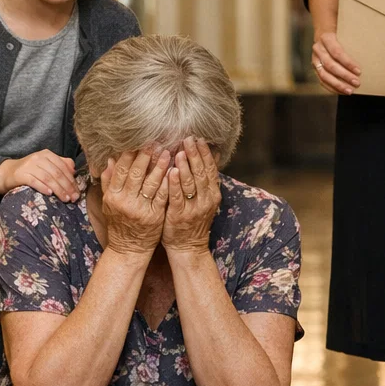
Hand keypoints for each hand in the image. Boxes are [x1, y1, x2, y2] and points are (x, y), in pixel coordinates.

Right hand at [0, 151, 78, 201]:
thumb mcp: (46, 164)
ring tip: (65, 199)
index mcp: (47, 154)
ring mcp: (29, 165)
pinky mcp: (21, 174)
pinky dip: (43, 187)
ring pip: (48, 178)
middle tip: (73, 198)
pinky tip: (50, 194)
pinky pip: (34, 181)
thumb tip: (74, 171)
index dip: (72, 180)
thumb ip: (60, 164)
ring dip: (58, 189)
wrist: (8, 172)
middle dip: (67, 187)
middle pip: (57, 173)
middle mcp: (39, 157)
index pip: (63, 167)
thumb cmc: (31, 170)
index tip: (77, 192)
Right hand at [100, 147, 169, 255]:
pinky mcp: (155, 217)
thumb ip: (109, 182)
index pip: (122, 170)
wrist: (129, 248)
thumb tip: (110, 160)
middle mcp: (125, 202)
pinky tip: (174, 171)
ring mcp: (141, 210)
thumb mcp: (109, 203)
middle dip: (146, 155)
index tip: (138, 140)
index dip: (130, 154)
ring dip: (160, 166)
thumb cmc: (119, 223)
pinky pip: (162, 196)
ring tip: (167, 151)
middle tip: (155, 141)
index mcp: (113, 196)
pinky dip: (168, 183)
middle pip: (137, 173)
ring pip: (151, 183)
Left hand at [162, 137, 221, 251]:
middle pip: (201, 173)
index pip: (210, 169)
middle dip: (195, 154)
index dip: (205, 153)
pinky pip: (178, 196)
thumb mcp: (204, 199)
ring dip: (185, 166)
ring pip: (191, 183)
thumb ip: (205, 180)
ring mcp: (194, 208)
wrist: (188, 247)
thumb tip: (210, 155)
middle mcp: (206, 200)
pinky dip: (175, 183)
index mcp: (213, 194)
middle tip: (188, 138)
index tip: (199, 138)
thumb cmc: (193, 219)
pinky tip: (171, 171)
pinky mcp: (180, 215)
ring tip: (180, 151)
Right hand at [311, 29, 359, 95]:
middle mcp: (318, 49)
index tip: (359, 71)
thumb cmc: (340, 34)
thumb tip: (371, 51)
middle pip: (330, 65)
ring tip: (350, 90)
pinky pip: (321, 80)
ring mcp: (315, 59)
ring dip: (338, 84)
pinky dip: (332, 87)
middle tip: (357, 82)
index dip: (348, 63)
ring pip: (324, 75)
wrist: (324, 34)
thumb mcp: (345, 33)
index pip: (337, 52)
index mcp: (326, 38)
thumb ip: (353, 41)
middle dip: (344, 75)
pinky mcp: (314, 68)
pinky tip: (341, 91)